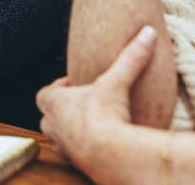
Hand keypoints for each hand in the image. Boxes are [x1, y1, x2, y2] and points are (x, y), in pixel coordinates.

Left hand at [36, 25, 157, 166]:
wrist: (108, 154)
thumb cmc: (104, 115)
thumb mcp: (117, 81)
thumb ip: (131, 57)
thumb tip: (148, 32)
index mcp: (53, 102)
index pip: (46, 92)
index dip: (60, 88)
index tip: (75, 83)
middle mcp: (52, 124)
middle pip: (48, 115)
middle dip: (63, 109)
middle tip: (83, 105)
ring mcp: (62, 145)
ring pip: (58, 136)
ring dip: (70, 131)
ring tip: (90, 126)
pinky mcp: (74, 162)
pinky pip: (72, 155)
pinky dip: (81, 150)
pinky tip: (98, 146)